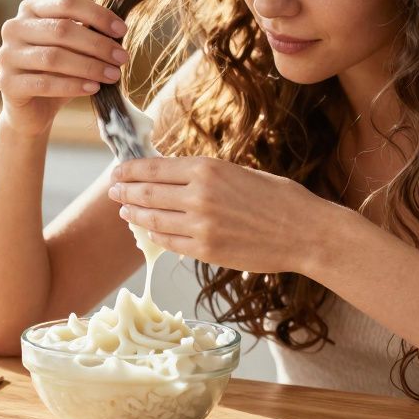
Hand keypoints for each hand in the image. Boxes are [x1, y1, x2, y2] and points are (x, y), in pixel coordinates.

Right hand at [0, 0, 128, 135]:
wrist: (34, 109)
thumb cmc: (59, 72)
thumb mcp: (75, 47)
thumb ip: (89, 32)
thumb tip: (118, 28)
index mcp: (31, 8)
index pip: (66, 2)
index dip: (97, 14)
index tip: (122, 30)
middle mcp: (14, 27)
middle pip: (62, 29)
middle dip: (97, 44)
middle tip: (122, 58)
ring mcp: (7, 55)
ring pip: (54, 57)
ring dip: (89, 66)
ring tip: (113, 75)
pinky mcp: (7, 83)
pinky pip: (44, 83)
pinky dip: (72, 86)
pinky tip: (93, 88)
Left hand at [108, 156, 346, 273]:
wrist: (304, 232)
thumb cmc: (278, 198)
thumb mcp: (238, 172)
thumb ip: (204, 175)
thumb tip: (171, 175)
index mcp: (207, 169)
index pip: (153, 168)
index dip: (130, 170)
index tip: (118, 171)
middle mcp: (198, 195)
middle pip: (146, 193)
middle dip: (124, 191)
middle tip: (113, 190)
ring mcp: (199, 226)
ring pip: (152, 220)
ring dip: (134, 214)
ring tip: (125, 210)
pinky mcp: (205, 250)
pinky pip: (169, 242)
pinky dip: (155, 235)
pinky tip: (149, 231)